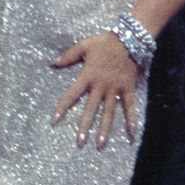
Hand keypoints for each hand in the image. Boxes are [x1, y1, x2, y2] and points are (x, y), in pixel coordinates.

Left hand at [51, 31, 138, 149]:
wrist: (128, 40)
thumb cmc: (103, 43)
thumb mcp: (83, 46)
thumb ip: (68, 56)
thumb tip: (52, 63)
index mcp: (87, 77)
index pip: (71, 95)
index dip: (62, 107)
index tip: (54, 121)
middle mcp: (100, 86)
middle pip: (90, 110)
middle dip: (84, 127)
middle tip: (80, 143)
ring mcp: (115, 89)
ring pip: (109, 113)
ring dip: (105, 129)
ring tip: (100, 145)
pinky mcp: (128, 89)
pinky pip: (129, 107)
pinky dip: (132, 120)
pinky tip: (132, 134)